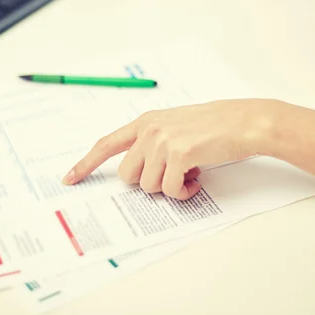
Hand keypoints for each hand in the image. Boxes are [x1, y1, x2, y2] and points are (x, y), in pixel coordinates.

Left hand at [62, 99, 278, 199]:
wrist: (244, 122)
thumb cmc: (214, 126)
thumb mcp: (175, 126)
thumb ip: (151, 143)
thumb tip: (138, 173)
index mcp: (145, 122)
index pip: (106, 144)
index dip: (86, 164)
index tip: (69, 178)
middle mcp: (149, 130)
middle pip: (127, 176)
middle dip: (148, 182)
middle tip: (172, 174)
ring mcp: (162, 141)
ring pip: (148, 186)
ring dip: (169, 188)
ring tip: (190, 173)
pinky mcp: (179, 154)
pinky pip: (170, 191)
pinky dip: (184, 193)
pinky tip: (197, 179)